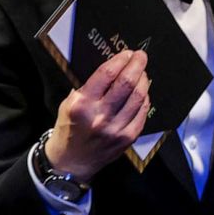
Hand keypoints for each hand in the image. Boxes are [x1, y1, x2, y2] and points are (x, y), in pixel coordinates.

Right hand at [44, 49, 150, 184]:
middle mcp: (100, 116)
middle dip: (137, 65)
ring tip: (143, 72)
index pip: (106, 74)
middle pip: (126, 83)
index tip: (127, 53)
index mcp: (82, 104)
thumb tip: (112, 67)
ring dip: (143, 81)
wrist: (72, 161)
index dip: (120, 60)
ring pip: (138, 97)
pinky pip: (142, 113)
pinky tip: (143, 92)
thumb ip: (88, 87)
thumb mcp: (69, 103)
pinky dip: (144, 99)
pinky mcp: (127, 138)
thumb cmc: (69, 127)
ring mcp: (116, 128)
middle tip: (141, 56)